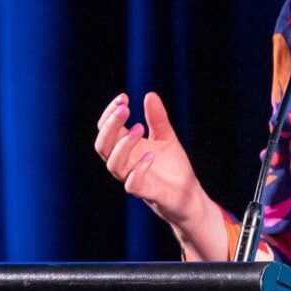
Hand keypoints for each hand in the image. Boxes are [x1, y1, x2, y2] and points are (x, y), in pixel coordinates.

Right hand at [94, 92, 208, 232]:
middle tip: (124, 109)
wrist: (188, 195)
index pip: (105, 130)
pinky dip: (138, 169)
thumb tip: (149, 95)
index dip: (109, 114)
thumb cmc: (172, 167)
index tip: (124, 97)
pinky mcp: (146, 193)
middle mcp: (124, 163)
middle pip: (103, 145)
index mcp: (125, 149)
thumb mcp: (166, 137)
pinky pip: (132, 184)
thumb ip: (157, 118)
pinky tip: (151, 155)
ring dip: (123, 144)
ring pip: (113, 164)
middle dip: (110, 126)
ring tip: (139, 127)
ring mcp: (132, 178)